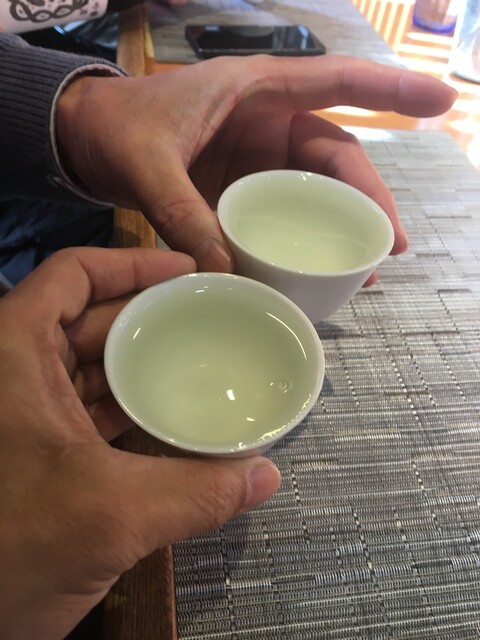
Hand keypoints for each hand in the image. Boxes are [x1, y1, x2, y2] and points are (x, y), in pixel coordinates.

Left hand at [0, 247, 279, 639]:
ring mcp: (25, 415)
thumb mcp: (107, 514)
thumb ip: (195, 492)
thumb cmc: (7, 550)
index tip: (185, 270)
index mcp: (12, 354)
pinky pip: (90, 409)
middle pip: (89, 319)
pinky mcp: (37, 452)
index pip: (72, 275)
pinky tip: (168, 418)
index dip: (130, 262)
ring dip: (142, 364)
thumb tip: (266, 476)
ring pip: (91, 367)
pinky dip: (129, 408)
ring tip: (197, 361)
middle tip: (206, 318)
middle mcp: (15, 374)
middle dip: (148, 315)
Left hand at [56, 55, 456, 277]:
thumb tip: (222, 270)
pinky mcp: (242, 190)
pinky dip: (301, 242)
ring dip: (343, 227)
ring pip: (316, 191)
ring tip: (367, 269)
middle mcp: (267, 124)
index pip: (337, 84)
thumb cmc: (118, 128)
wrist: (85, 141)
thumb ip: (182, 212)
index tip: (441, 102)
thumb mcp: (148, 164)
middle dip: (369, 199)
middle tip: (389, 245)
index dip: (391, 94)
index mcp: (255, 91)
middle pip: (336, 158)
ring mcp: (257, 161)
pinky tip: (317, 273)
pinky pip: (284, 215)